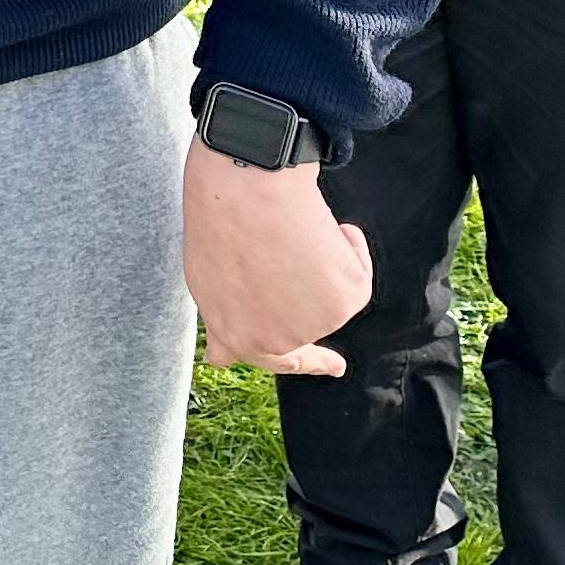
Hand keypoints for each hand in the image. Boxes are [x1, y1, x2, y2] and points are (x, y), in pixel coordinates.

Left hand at [181, 141, 372, 375]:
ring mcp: (309, 325)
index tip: (301, 371)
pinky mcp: (345, 303)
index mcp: (231, 331)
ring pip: (326, 295)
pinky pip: (356, 270)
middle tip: (334, 364)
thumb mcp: (208, 271)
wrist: (244, 193)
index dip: (281, 362)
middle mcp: (271, 340)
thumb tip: (254, 306)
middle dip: (316, 358)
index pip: (261, 358)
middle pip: (297, 348)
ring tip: (293, 231)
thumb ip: (231, 302)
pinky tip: (324, 226)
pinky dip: (347, 245)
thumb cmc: (220, 217)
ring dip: (316, 266)